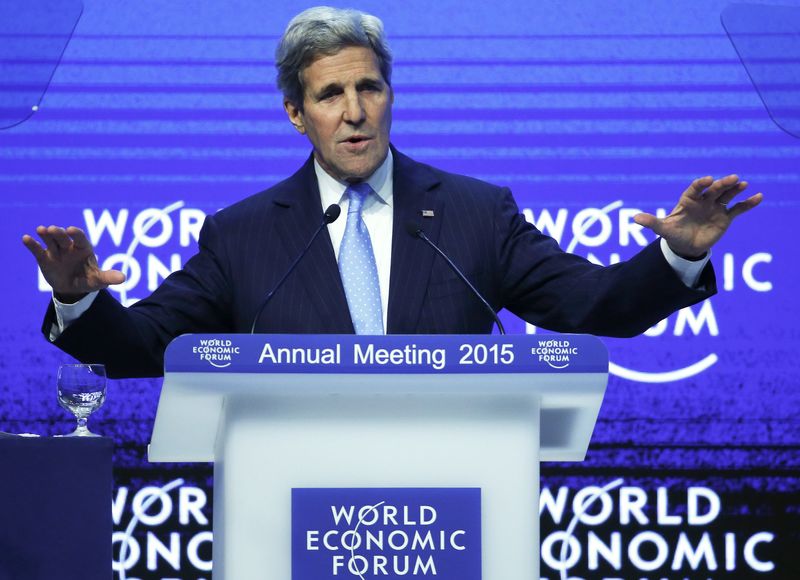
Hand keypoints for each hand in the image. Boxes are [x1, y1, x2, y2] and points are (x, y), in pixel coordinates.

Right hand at [22, 225, 124, 302]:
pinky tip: (26, 238)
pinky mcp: (44, 258)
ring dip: (45, 235)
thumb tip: (123, 278)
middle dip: (59, 233)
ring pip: (50, 240)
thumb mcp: (97, 280)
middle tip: (52, 229)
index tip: (71, 230)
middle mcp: (69, 247)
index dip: (76, 233)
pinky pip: (37, 250)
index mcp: (83, 248)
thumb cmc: (88, 280)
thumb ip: (108, 277)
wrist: (72, 289)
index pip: (80, 238)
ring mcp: (56, 251)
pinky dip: (32, 244)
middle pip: (63, 237)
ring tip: (40, 230)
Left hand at [633, 175, 762, 258]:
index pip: (695, 189)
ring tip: (744, 184)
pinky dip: (748, 203)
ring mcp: (716, 208)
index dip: (700, 184)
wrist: (686, 247)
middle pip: (714, 190)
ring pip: (727, 196)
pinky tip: (758, 197)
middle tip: (732, 178)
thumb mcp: (662, 229)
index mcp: (688, 200)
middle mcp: (703, 201)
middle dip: (722, 184)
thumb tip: (634, 218)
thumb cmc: (673, 234)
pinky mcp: (726, 217)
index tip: (707, 180)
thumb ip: (651, 222)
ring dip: (736, 190)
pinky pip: (738, 208)